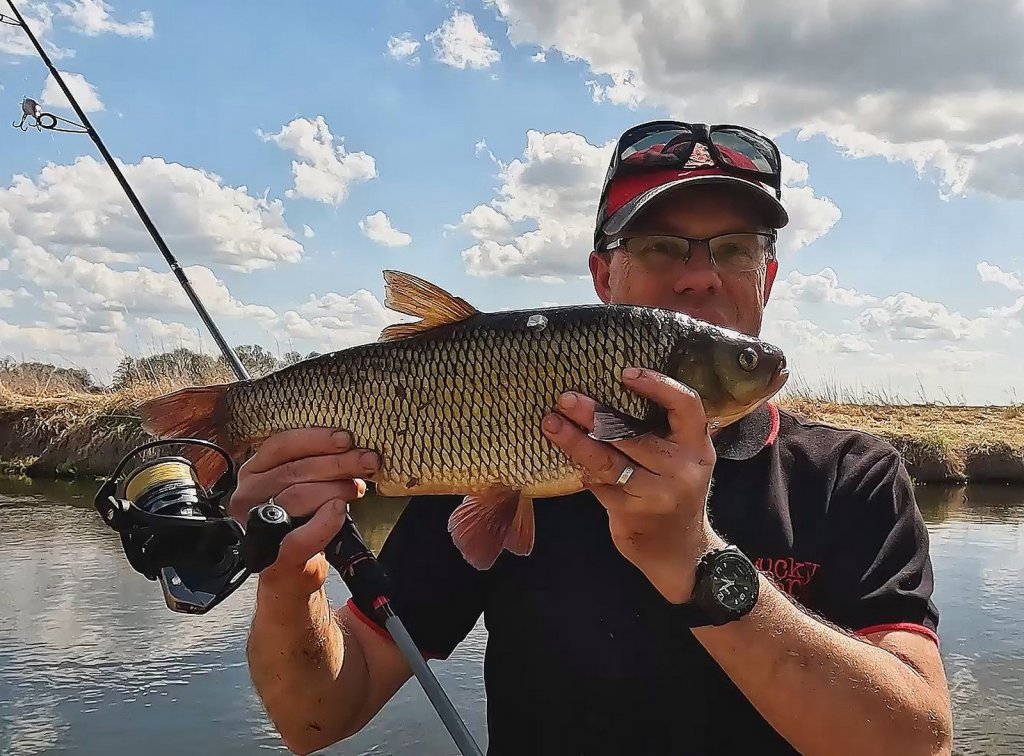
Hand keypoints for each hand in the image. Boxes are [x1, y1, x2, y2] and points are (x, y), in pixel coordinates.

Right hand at [228, 427, 379, 598]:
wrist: (292, 572)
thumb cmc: (300, 522)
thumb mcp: (304, 485)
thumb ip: (317, 464)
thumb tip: (351, 447)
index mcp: (254, 471)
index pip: (281, 445)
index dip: (316, 439)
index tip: (346, 438)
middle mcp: (248, 496)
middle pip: (294, 470)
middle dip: (337, 463)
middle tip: (367, 461)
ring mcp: (256, 526)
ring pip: (298, 496)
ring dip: (336, 489)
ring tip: (357, 488)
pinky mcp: (273, 557)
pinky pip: (301, 535)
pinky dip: (325, 521)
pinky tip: (339, 511)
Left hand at [541, 367, 717, 602]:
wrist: (681, 553)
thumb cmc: (674, 493)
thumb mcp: (683, 460)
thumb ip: (661, 432)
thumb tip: (610, 391)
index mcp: (698, 446)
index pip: (686, 406)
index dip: (658, 385)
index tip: (626, 373)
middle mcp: (683, 468)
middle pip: (632, 434)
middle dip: (593, 414)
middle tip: (565, 398)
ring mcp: (658, 493)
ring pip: (609, 461)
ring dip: (575, 442)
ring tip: (551, 424)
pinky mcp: (634, 513)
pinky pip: (600, 485)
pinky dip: (581, 472)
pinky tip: (565, 460)